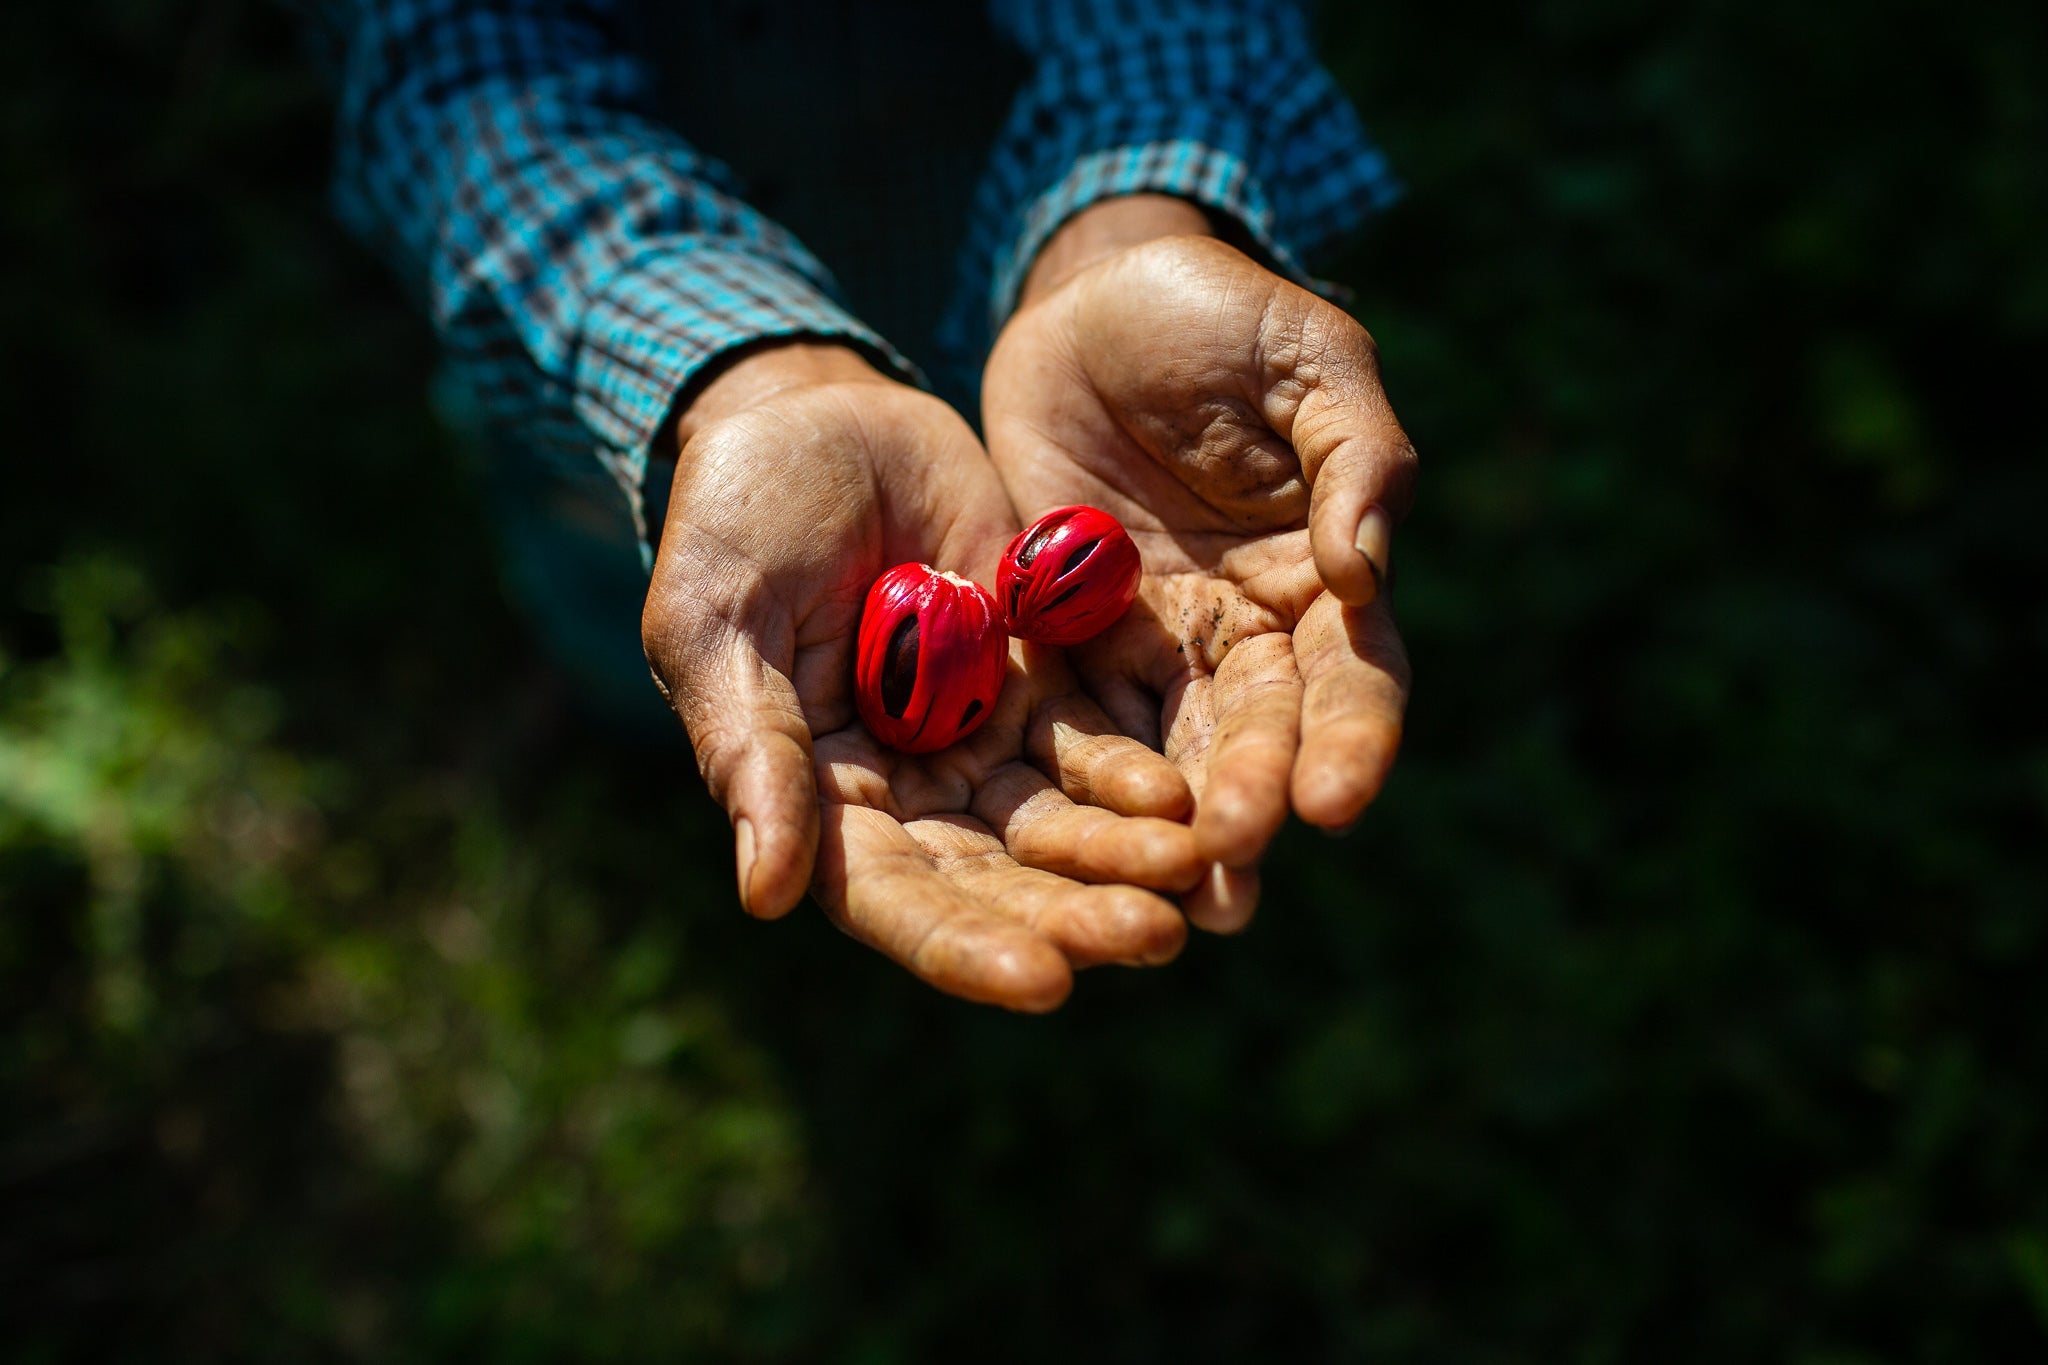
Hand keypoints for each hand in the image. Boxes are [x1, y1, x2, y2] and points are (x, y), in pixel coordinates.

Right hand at [642, 342, 1200, 1008]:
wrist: (815, 412)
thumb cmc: (734, 519)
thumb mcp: (719, 624)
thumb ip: (753, 752)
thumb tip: (765, 896)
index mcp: (820, 799)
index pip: (894, 898)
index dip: (965, 945)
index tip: (1044, 984)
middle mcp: (908, 789)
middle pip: (997, 878)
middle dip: (1074, 914)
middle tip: (1155, 938)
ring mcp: (978, 735)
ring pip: (1059, 822)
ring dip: (1127, 857)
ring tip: (1200, 875)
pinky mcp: (1039, 677)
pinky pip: (1096, 739)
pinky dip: (1140, 772)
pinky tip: (1191, 793)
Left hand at [982, 199, 1417, 930]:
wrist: (1090, 301)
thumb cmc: (1222, 316)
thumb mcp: (1307, 358)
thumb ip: (1355, 456)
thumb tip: (1368, 568)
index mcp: (1327, 575)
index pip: (1353, 676)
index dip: (1351, 740)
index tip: (1334, 801)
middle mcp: (1246, 632)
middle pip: (1257, 736)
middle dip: (1247, 801)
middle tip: (1228, 865)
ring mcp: (1152, 643)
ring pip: (1165, 753)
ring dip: (1163, 828)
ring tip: (1157, 901)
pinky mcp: (1062, 637)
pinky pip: (1067, 717)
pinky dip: (1070, 782)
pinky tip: (1058, 844)